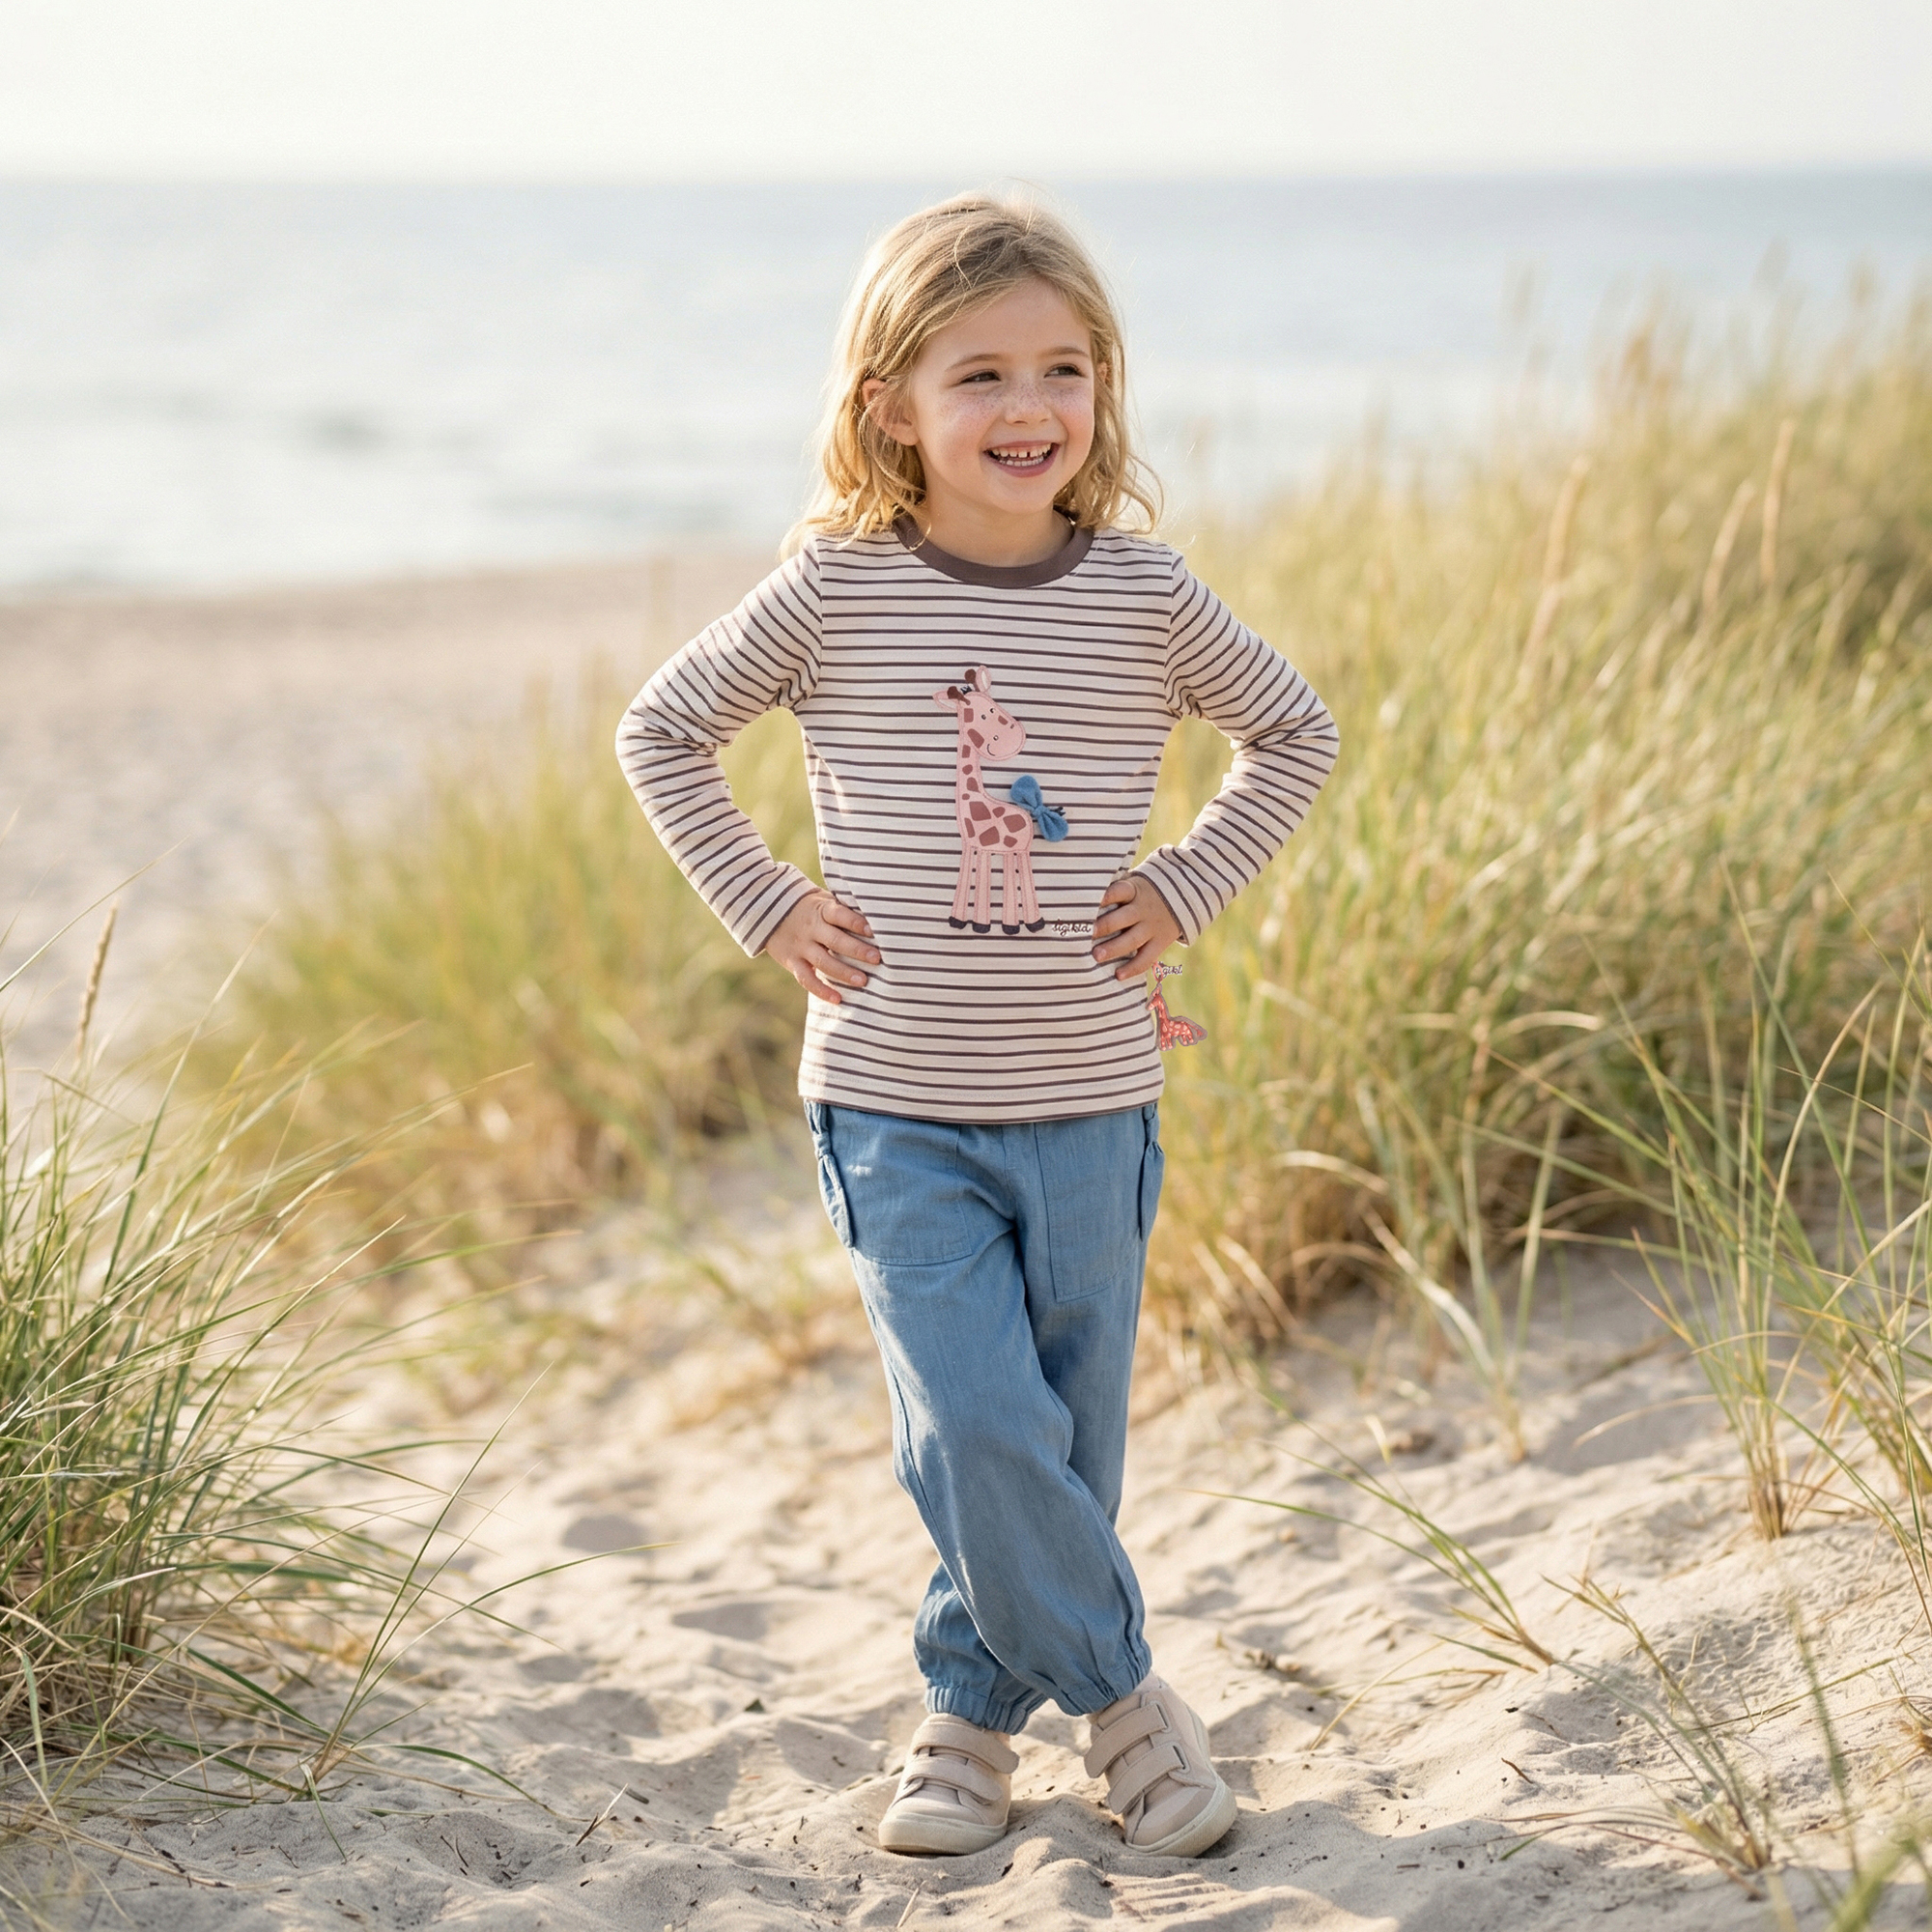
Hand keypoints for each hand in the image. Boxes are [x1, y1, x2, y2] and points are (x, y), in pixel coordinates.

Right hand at [765, 890, 879, 1004]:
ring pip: (823, 961)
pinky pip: (806, 979)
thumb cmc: (810, 906)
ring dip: (843, 972)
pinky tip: (838, 999)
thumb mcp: (823, 901)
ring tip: (863, 981)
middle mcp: (810, 928)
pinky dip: (821, 990)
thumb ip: (844, 910)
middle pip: (835, 941)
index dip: (856, 922)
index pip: (839, 915)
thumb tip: (878, 918)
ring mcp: (800, 946)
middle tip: (877, 959)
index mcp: (821, 910)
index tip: (873, 931)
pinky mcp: (792, 962)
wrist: (769, 909)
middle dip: (856, 950)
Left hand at [1091, 874, 1181, 981]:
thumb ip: (1110, 891)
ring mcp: (1152, 927)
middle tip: (1087, 934)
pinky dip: (1133, 968)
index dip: (1105, 897)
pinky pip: (1147, 958)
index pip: (1119, 891)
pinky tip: (1118, 975)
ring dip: (1114, 948)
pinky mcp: (1160, 942)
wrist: (1180, 896)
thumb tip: (1076, 901)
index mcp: (1134, 890)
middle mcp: (1143, 909)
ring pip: (1133, 939)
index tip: (1088, 904)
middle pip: (1123, 918)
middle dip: (1104, 926)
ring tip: (1096, 956)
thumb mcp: (1130, 885)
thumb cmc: (1139, 893)